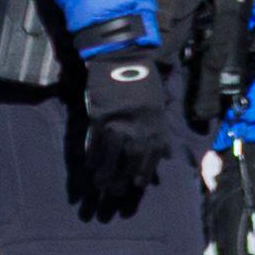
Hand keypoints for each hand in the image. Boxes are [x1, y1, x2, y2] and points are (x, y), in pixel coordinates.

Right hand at [67, 36, 177, 220]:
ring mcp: (118, 124)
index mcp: (155, 127)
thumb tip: (166, 156)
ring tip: (99, 187)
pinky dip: (92, 156)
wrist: (123, 58)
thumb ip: (160, 133)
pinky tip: (88, 167)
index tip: (136, 186)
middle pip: (131, 161)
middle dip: (122, 180)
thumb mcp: (159, 107)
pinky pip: (95, 143)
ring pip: (112, 156)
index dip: (143, 174)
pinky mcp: (100, 118)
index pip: (150, 158)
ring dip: (105, 174)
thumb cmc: (143, 84)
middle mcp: (139, 129)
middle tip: (114, 196)